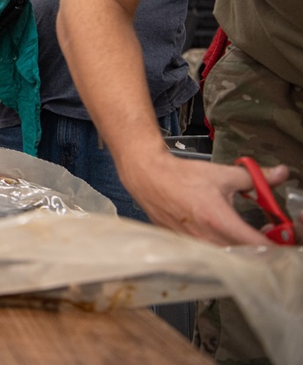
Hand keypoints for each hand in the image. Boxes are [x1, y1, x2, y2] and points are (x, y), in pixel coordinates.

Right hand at [120, 149, 288, 245]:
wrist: (149, 177)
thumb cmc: (181, 176)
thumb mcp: (223, 174)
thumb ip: (256, 178)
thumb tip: (279, 174)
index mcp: (218, 220)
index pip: (258, 246)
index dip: (277, 246)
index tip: (284, 240)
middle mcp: (206, 238)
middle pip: (246, 259)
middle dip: (262, 249)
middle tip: (267, 235)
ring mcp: (194, 246)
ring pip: (228, 260)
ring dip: (242, 251)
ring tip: (245, 235)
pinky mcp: (185, 248)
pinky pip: (210, 257)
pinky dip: (222, 250)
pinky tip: (223, 237)